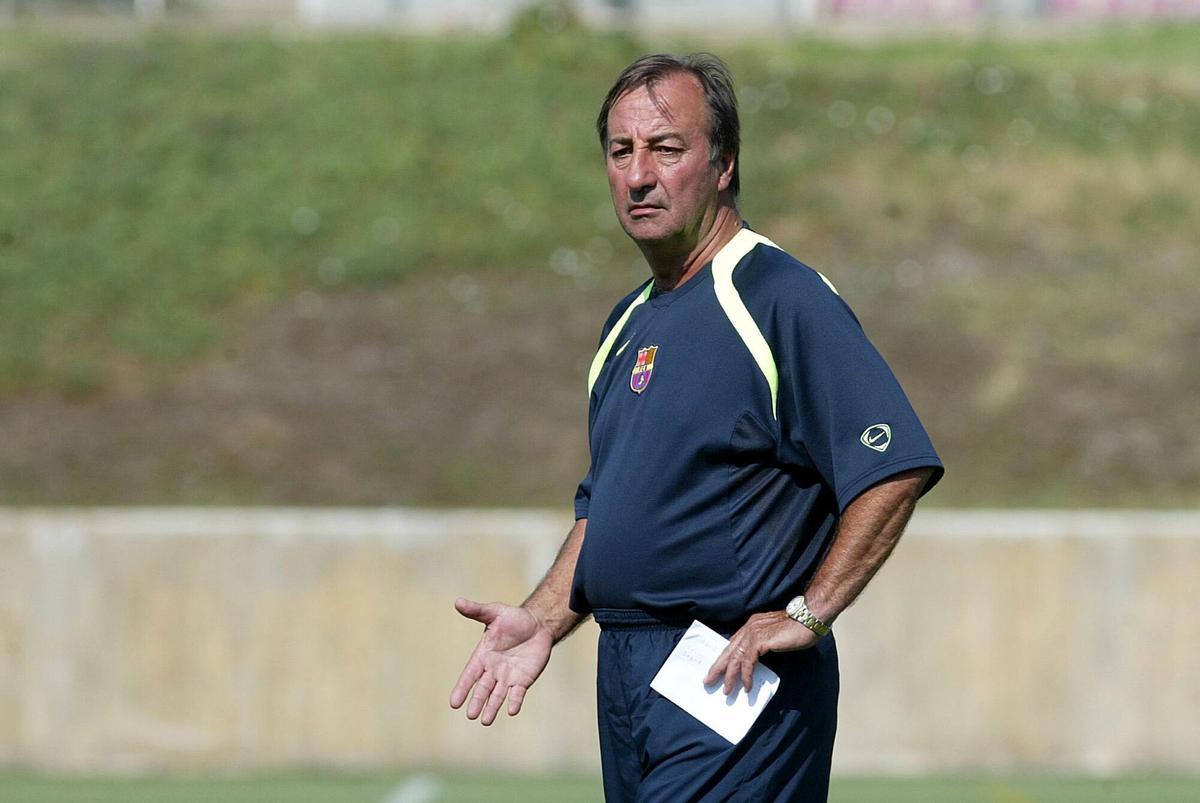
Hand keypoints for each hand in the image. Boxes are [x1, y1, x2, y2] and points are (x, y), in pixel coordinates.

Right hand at [449, 597, 553, 725]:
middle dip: (477, 701)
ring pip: (498, 695)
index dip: (463, 688)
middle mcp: (493, 670)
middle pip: (483, 689)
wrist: (538, 624)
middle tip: (471, 716)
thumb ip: (477, 611)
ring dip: (492, 707)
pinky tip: (511, 710)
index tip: (454, 703)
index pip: (470, 675)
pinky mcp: (524, 680)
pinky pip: (518, 693)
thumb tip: (458, 601)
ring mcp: (508, 677)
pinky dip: (514, 701)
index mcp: (483, 656)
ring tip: (485, 721)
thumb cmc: (513, 619)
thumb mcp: (494, 612)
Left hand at [704, 611, 820, 694]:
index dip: (725, 658)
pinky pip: (747, 661)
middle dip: (718, 667)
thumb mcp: (776, 638)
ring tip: (728, 690)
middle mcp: (750, 627)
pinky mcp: (760, 640)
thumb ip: (765, 646)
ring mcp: (753, 632)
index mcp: (752, 625)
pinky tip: (747, 686)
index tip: (719, 670)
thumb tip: (757, 662)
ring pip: (735, 657)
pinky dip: (746, 675)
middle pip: (729, 650)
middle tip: (709, 681)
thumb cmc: (799, 629)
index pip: (733, 644)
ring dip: (730, 676)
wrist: (809, 619)